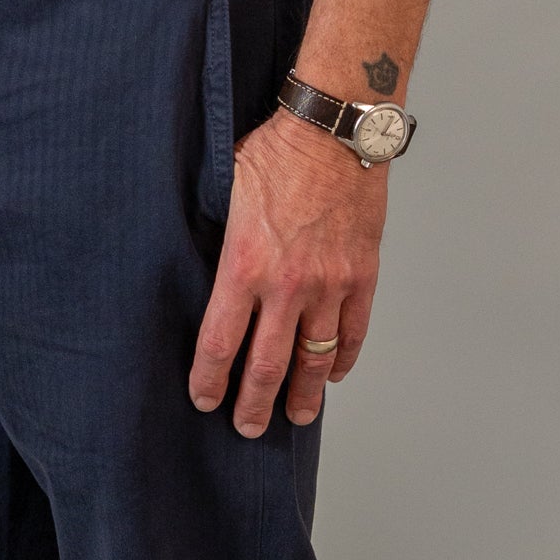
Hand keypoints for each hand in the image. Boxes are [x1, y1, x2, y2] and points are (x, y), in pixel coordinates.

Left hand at [189, 111, 386, 436]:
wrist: (334, 130)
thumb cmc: (275, 152)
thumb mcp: (222, 192)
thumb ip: (216, 240)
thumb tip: (198, 266)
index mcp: (244, 267)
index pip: (219, 344)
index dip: (210, 381)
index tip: (205, 400)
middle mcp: (287, 286)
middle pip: (267, 366)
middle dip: (254, 405)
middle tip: (247, 429)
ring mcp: (330, 285)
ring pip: (315, 360)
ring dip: (304, 395)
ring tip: (297, 417)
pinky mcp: (361, 275)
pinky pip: (353, 332)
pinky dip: (343, 359)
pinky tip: (334, 374)